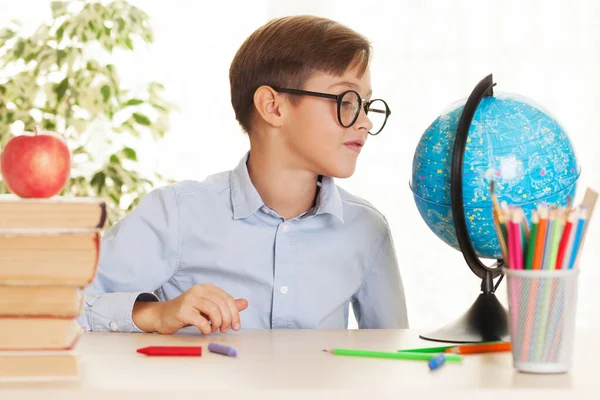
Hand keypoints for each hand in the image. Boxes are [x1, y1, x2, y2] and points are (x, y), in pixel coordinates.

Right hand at [132, 283, 248, 334]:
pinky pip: (201, 320)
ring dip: (218, 324)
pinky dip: (206, 328)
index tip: (236, 326)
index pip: (228, 299)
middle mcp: (199, 290)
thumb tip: (245, 303)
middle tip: (225, 329)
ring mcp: (190, 299)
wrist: (162, 316)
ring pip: (214, 311)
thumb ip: (226, 306)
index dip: (235, 314)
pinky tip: (204, 330)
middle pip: (222, 304)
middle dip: (228, 320)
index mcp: (207, 288)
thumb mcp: (208, 308)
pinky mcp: (182, 310)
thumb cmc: (188, 312)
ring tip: (215, 329)